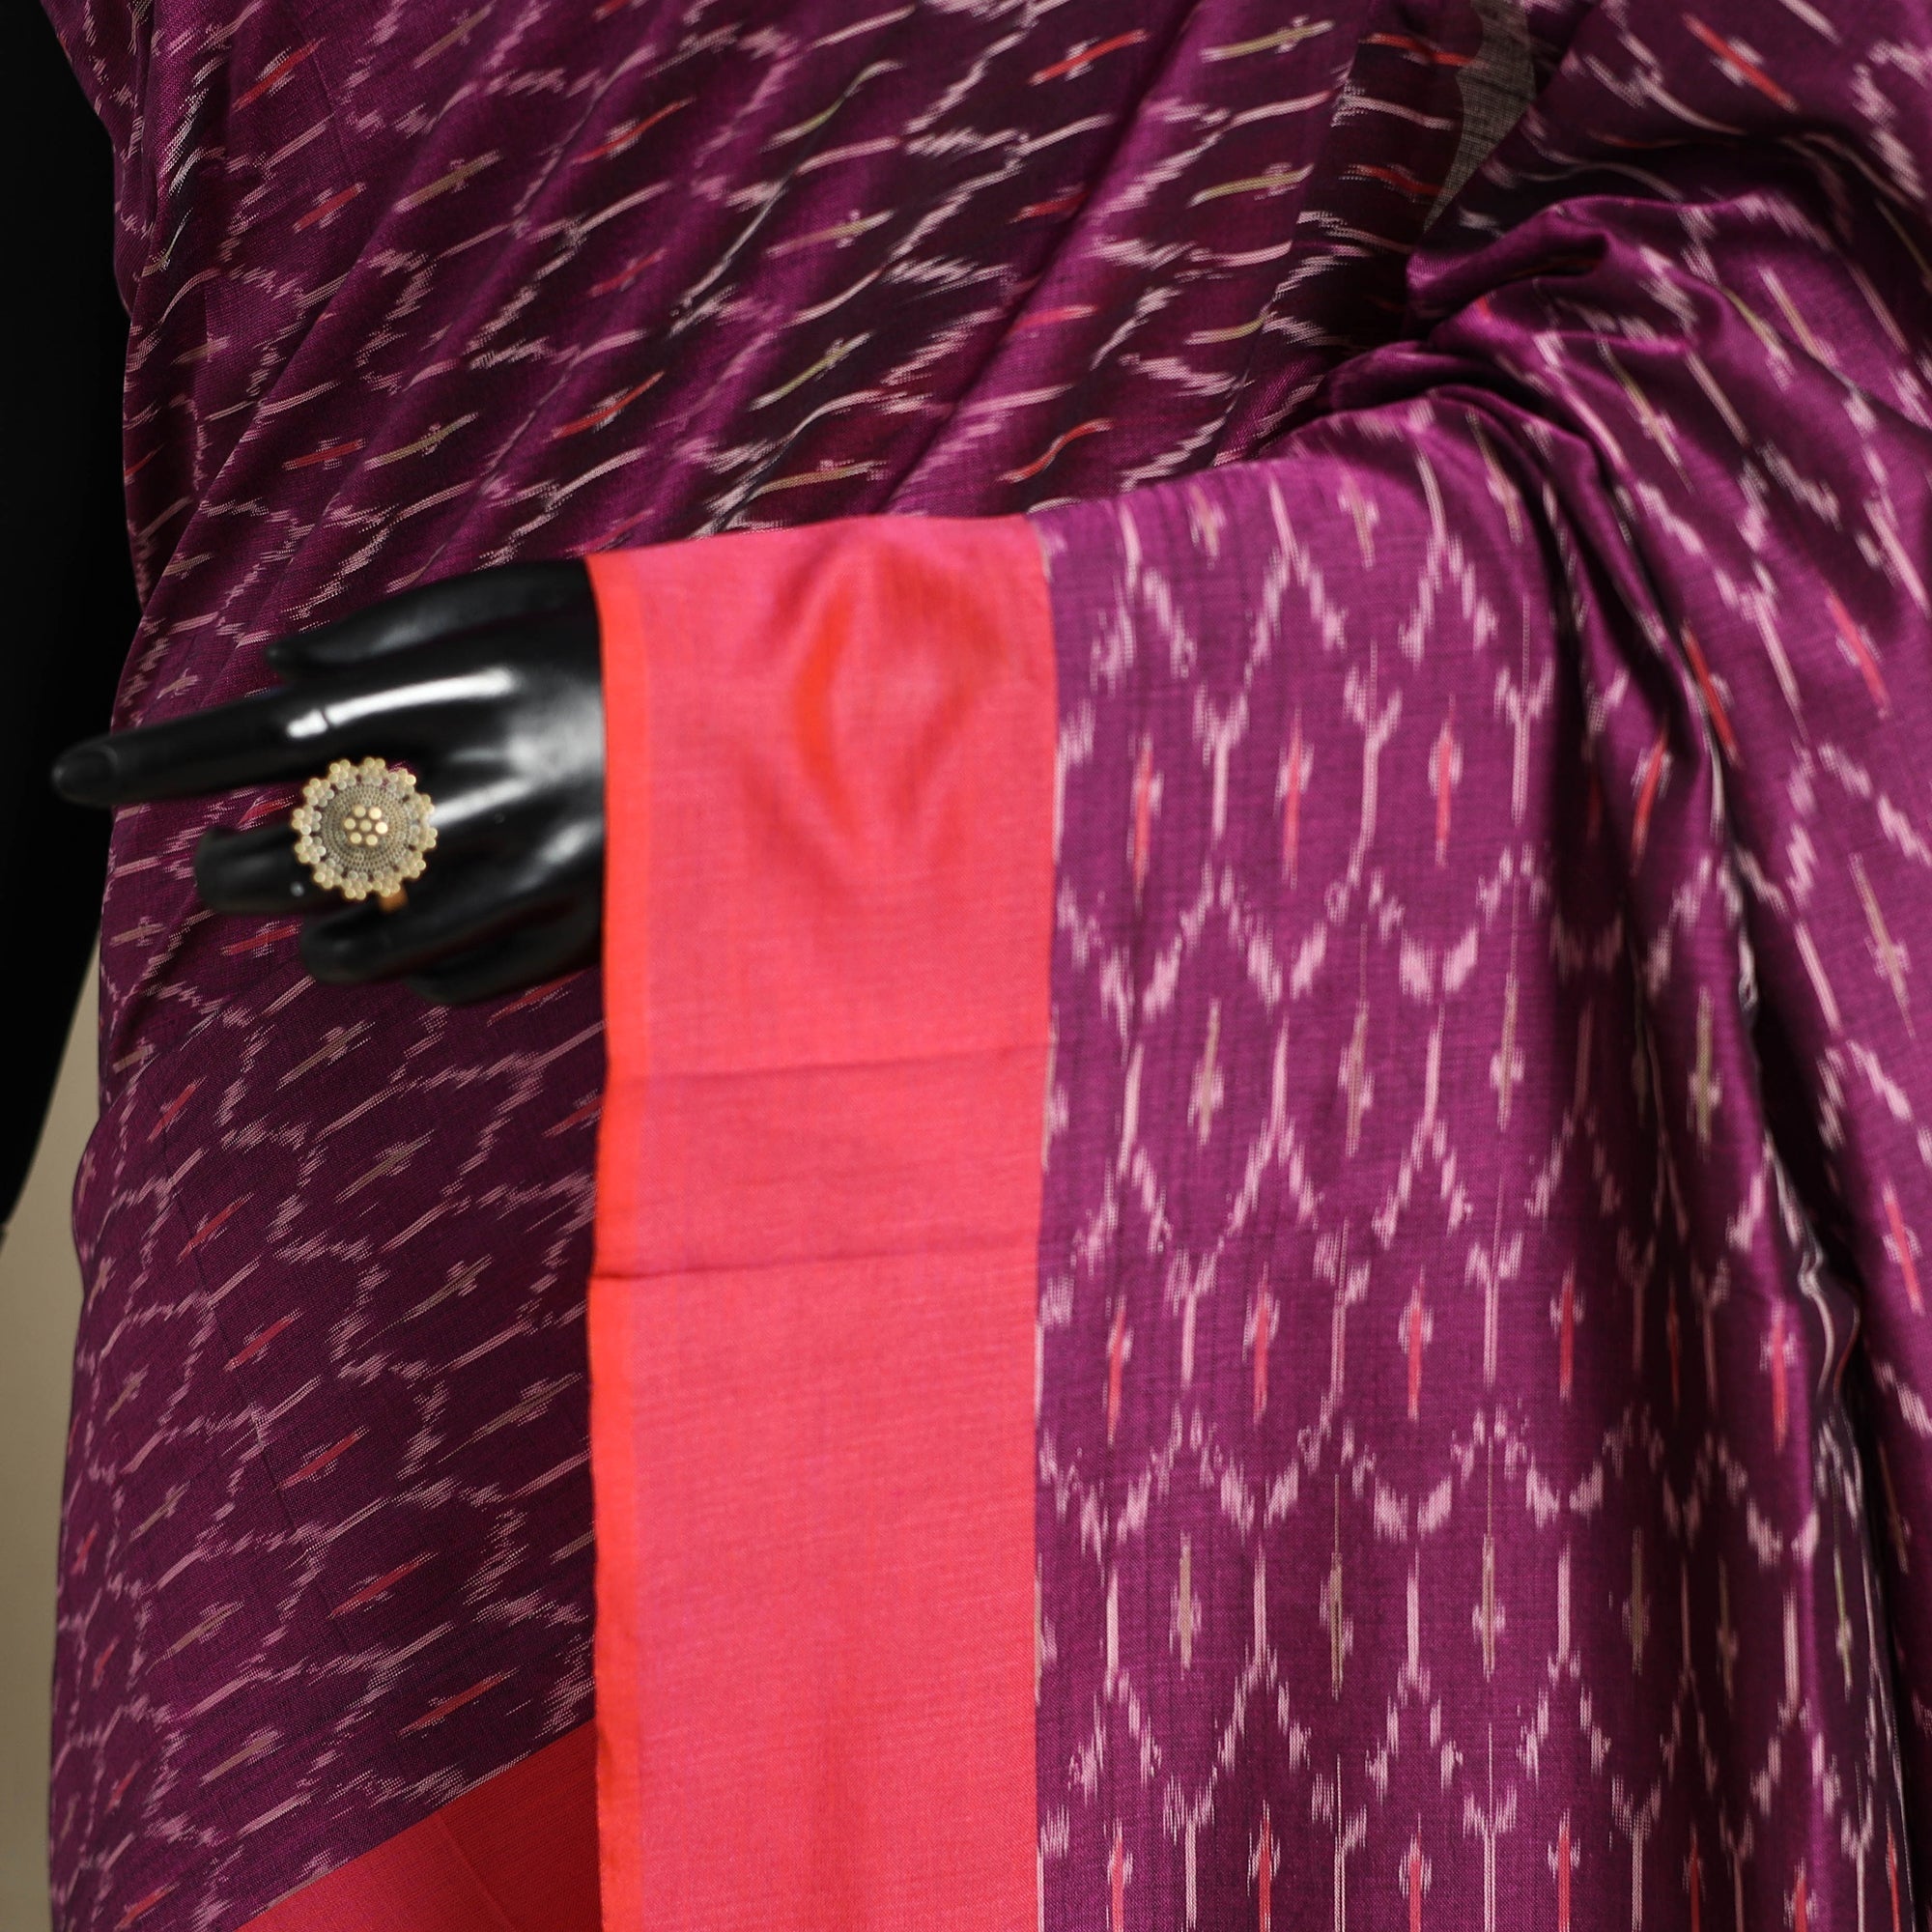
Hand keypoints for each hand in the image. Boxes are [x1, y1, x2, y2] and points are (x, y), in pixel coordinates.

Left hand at [52, 561, 604, 1005]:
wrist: (797, 723)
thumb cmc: (646, 644)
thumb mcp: (532, 596)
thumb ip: (400, 628)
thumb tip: (274, 670)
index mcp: (471, 688)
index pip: (277, 730)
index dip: (166, 756)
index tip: (71, 775)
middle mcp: (491, 784)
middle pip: (311, 851)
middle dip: (234, 870)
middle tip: (211, 873)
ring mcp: (541, 868)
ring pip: (378, 935)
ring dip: (314, 937)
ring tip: (293, 926)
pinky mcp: (587, 930)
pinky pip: (465, 976)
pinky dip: (416, 971)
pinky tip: (401, 957)